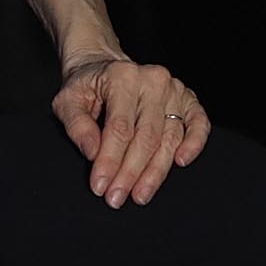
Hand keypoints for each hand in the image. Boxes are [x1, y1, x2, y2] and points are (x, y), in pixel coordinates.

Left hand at [53, 55, 212, 208]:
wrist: (103, 68)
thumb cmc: (86, 87)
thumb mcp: (67, 102)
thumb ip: (77, 126)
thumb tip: (93, 152)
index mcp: (122, 76)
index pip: (119, 127)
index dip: (110, 160)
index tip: (100, 186)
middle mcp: (152, 80)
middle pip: (147, 136)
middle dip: (131, 172)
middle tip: (117, 197)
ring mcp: (173, 89)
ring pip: (170, 137)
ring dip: (156, 170)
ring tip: (141, 194)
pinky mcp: (187, 98)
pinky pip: (198, 123)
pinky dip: (195, 143)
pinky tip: (181, 161)